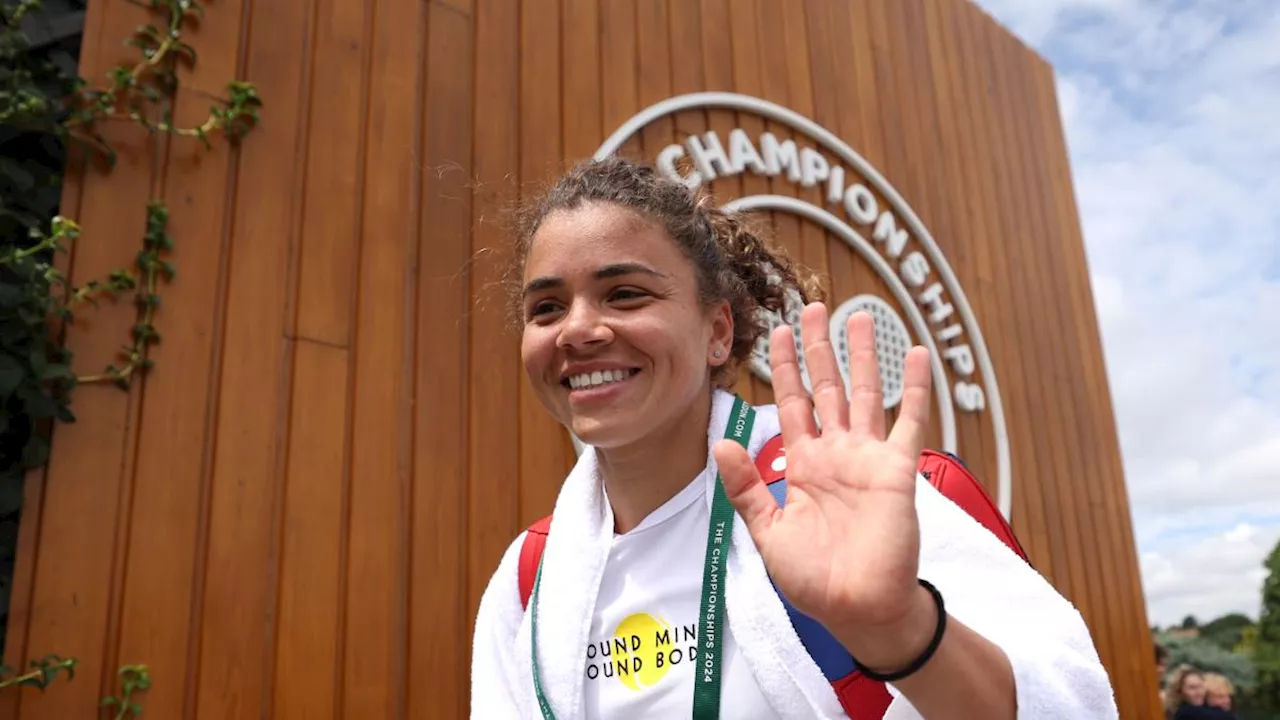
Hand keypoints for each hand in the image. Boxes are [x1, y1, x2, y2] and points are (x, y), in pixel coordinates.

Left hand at [712, 303, 934, 667]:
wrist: (857, 607)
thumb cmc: (814, 578)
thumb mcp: (768, 530)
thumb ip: (747, 486)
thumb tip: (720, 442)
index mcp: (802, 464)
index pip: (791, 402)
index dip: (782, 367)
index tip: (775, 332)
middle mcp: (835, 453)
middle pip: (826, 385)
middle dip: (818, 347)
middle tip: (813, 306)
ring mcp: (867, 457)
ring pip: (865, 392)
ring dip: (862, 354)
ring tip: (861, 314)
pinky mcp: (897, 468)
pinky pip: (909, 419)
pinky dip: (913, 386)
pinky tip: (914, 353)